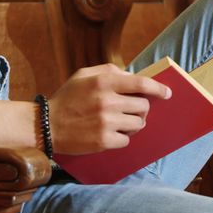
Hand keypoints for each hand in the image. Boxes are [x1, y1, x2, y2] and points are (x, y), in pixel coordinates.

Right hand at [47, 63, 171, 155]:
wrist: (45, 126)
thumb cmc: (67, 98)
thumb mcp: (83, 75)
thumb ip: (109, 71)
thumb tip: (132, 75)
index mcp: (103, 81)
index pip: (141, 84)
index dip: (158, 89)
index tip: (167, 93)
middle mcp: (107, 101)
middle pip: (143, 106)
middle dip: (140, 108)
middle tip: (131, 110)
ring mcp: (106, 122)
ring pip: (138, 124)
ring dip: (133, 124)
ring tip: (120, 122)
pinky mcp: (103, 141)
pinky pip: (127, 140)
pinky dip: (122, 137)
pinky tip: (109, 133)